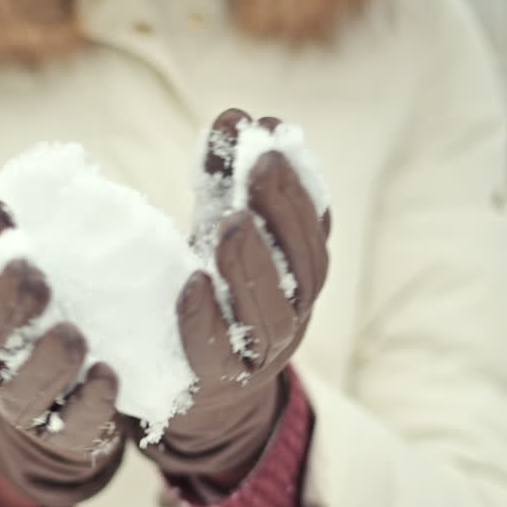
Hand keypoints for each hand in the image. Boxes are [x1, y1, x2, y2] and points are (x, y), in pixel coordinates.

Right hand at [0, 197, 134, 506]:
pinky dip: (90, 402)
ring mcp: (21, 403)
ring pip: (22, 386)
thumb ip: (52, 246)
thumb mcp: (50, 287)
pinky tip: (109, 375)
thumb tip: (74, 171)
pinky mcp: (61, 437)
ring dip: (46, 360)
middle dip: (5, 301)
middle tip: (33, 269)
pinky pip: (71, 424)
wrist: (68, 421)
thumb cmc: (59, 327)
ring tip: (73, 334)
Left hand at [145, 109, 330, 481]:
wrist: (200, 391)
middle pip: (304, 262)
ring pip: (271, 309)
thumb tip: (234, 115)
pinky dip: (206, 319)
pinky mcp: (219, 381)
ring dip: (251, 263)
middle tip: (259, 162)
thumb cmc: (213, 295)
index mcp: (300, 272)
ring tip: (230, 222)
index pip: (314, 223)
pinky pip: (218, 353)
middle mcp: (294, 311)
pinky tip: (191, 284)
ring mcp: (262, 351)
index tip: (272, 130)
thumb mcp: (218, 233)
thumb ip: (224, 180)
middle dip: (283, 208)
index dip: (299, 177)